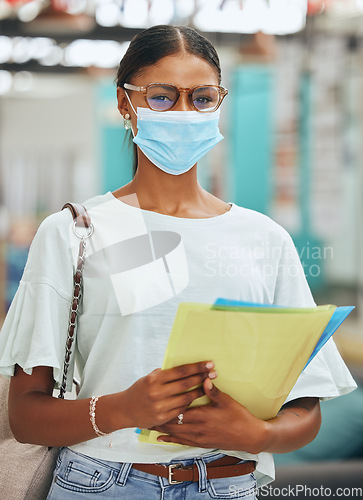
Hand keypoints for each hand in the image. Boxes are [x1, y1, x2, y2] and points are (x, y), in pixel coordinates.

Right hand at [119, 362, 215, 429]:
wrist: (125, 410)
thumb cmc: (139, 390)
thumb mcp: (148, 378)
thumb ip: (164, 374)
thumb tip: (183, 368)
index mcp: (154, 379)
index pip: (180, 371)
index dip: (196, 367)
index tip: (209, 364)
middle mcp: (157, 393)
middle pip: (185, 384)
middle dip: (202, 377)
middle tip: (214, 373)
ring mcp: (160, 407)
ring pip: (186, 398)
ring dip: (199, 391)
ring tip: (209, 385)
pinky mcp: (162, 418)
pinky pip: (181, 410)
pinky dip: (190, 403)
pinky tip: (196, 398)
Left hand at [153, 378, 267, 453]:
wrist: (249, 436)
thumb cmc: (239, 417)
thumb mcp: (227, 401)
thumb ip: (213, 391)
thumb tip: (204, 378)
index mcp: (202, 415)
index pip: (179, 410)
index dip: (165, 407)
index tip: (154, 401)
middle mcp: (197, 428)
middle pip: (173, 423)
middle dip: (159, 418)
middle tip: (146, 412)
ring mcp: (199, 438)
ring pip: (175, 434)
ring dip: (162, 429)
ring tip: (149, 423)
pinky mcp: (201, 444)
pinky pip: (182, 442)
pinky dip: (170, 439)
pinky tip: (161, 438)